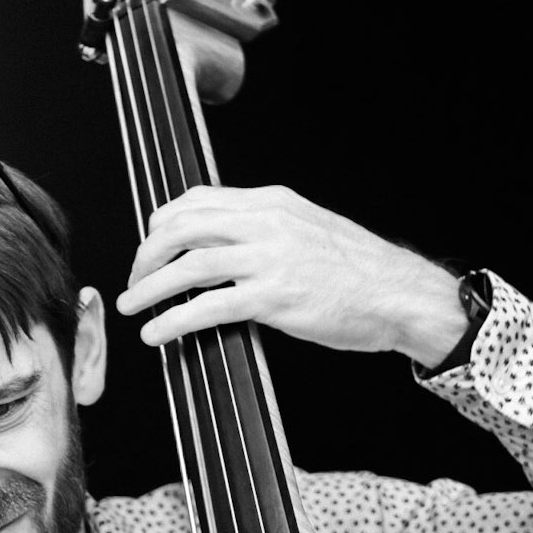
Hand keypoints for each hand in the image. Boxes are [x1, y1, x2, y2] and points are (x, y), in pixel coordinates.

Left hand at [115, 185, 466, 367]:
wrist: (400, 294)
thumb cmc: (360, 270)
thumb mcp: (310, 229)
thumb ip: (268, 230)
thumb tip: (226, 245)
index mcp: (274, 201)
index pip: (198, 200)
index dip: (162, 223)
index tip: (150, 245)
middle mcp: (267, 223)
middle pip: (182, 226)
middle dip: (147, 255)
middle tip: (134, 280)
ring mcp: (269, 259)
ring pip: (188, 264)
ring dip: (150, 288)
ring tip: (132, 306)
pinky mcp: (274, 298)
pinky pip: (207, 306)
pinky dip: (173, 320)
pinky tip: (157, 333)